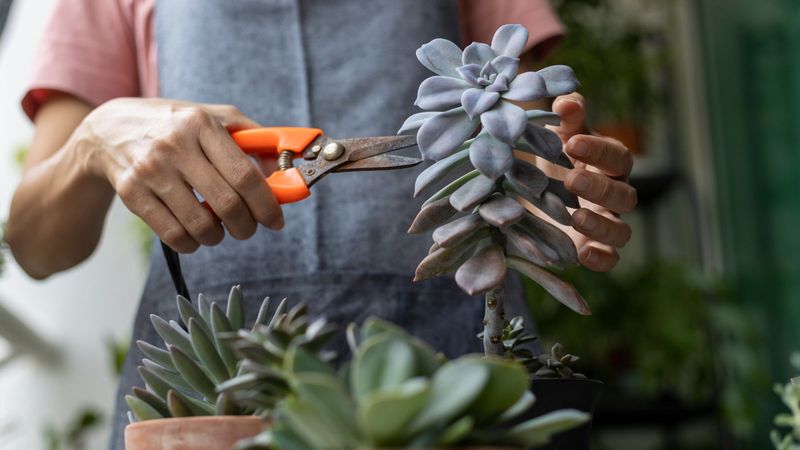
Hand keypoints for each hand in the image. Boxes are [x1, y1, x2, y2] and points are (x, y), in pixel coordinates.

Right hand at [77, 98, 283, 252]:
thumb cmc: (176, 126)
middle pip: (227, 204)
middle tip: (249, 228)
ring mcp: (150, 171)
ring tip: (220, 230)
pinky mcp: (132, 193)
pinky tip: (196, 234)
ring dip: (219, 237)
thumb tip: (286, 173)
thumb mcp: (214, 118)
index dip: (267, 204)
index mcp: (201, 124)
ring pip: (200, 225)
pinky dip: (192, 243)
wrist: (109, 129)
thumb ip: (254, 140)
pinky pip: (173, 235)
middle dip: (247, 226)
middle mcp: (174, 145)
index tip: (276, 220)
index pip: (245, 175)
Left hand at [550, 93, 636, 271]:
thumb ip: (564, 119)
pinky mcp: (593, 250)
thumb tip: (565, 100)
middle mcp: (613, 195)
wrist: (527, 196)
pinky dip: (602, 259)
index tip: (571, 143)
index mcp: (608, 164)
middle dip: (600, 187)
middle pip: (624, 194)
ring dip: (602, 224)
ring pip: (621, 230)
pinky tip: (584, 254)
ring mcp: (605, 224)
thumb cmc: (550, 158)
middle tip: (571, 179)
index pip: (617, 156)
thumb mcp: (554, 136)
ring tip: (575, 216)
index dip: (599, 150)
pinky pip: (610, 259)